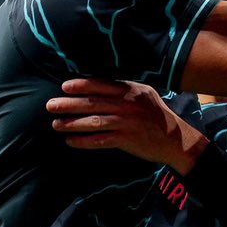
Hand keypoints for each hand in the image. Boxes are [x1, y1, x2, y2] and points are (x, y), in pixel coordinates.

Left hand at [45, 78, 208, 171]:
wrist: (175, 139)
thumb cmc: (157, 115)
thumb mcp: (145, 94)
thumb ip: (124, 89)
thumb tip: (100, 84)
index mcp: (130, 90)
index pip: (101, 85)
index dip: (82, 85)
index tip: (64, 87)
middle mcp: (127, 105)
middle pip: (93, 103)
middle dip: (69, 104)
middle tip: (50, 105)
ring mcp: (126, 123)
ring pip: (93, 122)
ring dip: (72, 124)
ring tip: (56, 124)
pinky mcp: (127, 140)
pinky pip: (100, 140)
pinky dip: (84, 141)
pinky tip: (71, 141)